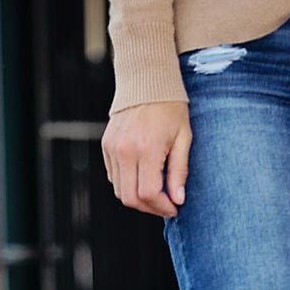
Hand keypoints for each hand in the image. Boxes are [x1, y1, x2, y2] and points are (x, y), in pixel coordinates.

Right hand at [101, 101, 191, 217]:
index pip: (149, 193)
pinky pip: (114, 177)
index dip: (162, 207)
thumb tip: (178, 200)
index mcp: (147, 148)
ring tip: (157, 193)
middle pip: (131, 198)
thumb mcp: (183, 138)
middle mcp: (125, 150)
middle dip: (150, 208)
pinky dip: (128, 184)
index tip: (174, 208)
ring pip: (120, 191)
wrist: (146, 81)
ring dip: (138, 198)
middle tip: (165, 206)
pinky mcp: (106, 145)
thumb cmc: (170, 108)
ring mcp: (112, 148)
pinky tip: (143, 177)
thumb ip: (179, 171)